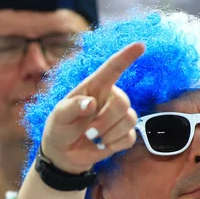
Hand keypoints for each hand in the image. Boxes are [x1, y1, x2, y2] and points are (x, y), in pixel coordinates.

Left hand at [40, 42, 144, 173]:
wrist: (63, 153)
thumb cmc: (60, 127)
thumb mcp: (59, 116)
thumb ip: (73, 107)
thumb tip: (91, 104)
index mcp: (94, 87)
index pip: (112, 69)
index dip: (126, 57)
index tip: (140, 45)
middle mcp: (109, 98)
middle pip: (123, 102)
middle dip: (106, 120)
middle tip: (89, 133)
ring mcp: (118, 117)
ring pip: (130, 120)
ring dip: (109, 133)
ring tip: (93, 139)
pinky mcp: (123, 134)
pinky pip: (130, 137)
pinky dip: (115, 144)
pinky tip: (102, 145)